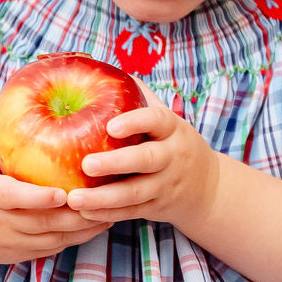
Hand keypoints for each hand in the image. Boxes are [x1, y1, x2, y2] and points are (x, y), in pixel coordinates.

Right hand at [0, 100, 113, 266]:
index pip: (10, 198)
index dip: (36, 198)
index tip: (62, 193)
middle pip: (40, 223)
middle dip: (74, 214)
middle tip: (103, 196)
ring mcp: (10, 243)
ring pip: (53, 239)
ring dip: (84, 228)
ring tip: (111, 208)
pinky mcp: (23, 255)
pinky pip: (55, 248)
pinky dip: (79, 238)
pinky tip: (101, 221)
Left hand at [64, 81, 219, 229]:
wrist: (207, 187)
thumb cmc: (171, 142)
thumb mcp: (165, 118)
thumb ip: (137, 96)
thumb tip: (98, 68)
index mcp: (173, 128)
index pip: (157, 120)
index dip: (135, 122)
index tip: (110, 126)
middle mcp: (173, 156)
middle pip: (147, 160)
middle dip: (116, 163)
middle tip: (86, 164)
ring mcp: (167, 185)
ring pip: (136, 193)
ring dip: (104, 198)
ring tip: (75, 199)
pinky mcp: (158, 208)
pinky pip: (132, 212)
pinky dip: (108, 214)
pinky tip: (84, 213)